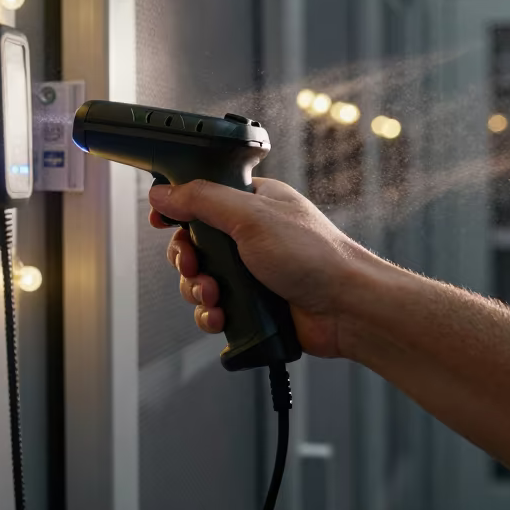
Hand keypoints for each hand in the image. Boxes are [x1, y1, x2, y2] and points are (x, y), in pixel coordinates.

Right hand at [149, 178, 375, 358]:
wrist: (348, 309)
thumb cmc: (314, 256)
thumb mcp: (251, 216)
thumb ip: (202, 200)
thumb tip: (163, 193)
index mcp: (254, 203)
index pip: (202, 200)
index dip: (178, 211)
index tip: (162, 222)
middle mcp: (251, 235)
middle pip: (194, 244)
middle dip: (188, 260)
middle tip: (196, 266)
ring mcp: (251, 272)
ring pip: (201, 280)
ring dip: (198, 290)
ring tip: (215, 295)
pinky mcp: (253, 305)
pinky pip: (215, 309)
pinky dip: (211, 314)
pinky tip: (221, 316)